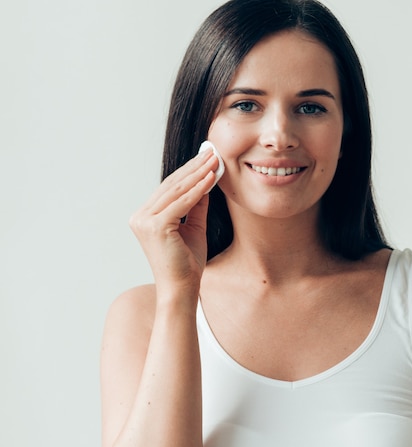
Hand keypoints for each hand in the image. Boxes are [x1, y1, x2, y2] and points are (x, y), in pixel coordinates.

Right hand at [129, 150, 219, 296]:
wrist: (182, 289)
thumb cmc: (187, 263)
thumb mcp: (193, 227)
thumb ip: (196, 204)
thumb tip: (205, 180)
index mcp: (145, 216)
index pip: (169, 187)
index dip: (189, 171)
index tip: (206, 157)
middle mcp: (140, 216)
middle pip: (171, 185)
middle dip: (194, 167)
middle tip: (212, 152)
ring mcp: (144, 221)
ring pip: (176, 191)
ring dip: (198, 174)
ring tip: (215, 160)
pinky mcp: (155, 227)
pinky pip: (182, 203)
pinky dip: (199, 189)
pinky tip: (212, 178)